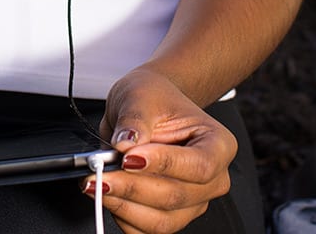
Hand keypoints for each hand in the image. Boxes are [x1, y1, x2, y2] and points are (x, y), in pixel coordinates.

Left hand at [88, 68, 236, 233]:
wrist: (149, 108)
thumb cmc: (154, 98)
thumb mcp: (141, 94)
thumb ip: (135, 118)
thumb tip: (126, 143)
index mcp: (218, 144)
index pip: (199, 165)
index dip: (164, 164)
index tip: (129, 157)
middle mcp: (212, 178)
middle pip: (176, 195)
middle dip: (133, 186)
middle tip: (101, 173)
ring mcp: (193, 201)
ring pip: (162, 219)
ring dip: (124, 205)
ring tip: (97, 183)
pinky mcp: (171, 215)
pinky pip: (147, 229)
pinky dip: (123, 215)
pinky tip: (107, 193)